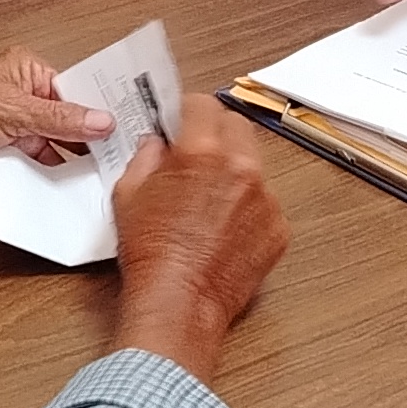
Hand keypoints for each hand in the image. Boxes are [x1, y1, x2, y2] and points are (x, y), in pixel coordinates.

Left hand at [0, 47, 113, 198]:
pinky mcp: (4, 164)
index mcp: (27, 75)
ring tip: (96, 178)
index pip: (74, 92)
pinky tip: (64, 191)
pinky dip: (45, 183)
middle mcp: (23, 104)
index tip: (125, 125)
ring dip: (65, 166)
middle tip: (117, 157)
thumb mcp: (15, 110)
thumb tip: (100, 121)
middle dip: (86, 143)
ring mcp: (14, 136)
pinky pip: (34, 175)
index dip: (98, 109)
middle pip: (67, 126)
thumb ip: (61, 119)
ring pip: (53, 153)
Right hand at [109, 100, 286, 380]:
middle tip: (197, 155)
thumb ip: (146, 156)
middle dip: (216, 134)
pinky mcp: (278, 228)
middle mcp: (241, 168)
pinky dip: (247, 208)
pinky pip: (265, 202)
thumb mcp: (128, 193)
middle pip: (237, 126)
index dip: (188, 110)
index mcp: (202, 152)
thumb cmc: (151, 254)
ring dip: (233, 171)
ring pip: (253, 165)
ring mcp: (265, 199)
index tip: (183, 120)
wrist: (179, 303)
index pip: (203, 103)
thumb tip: (158, 144)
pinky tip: (223, 229)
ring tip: (208, 201)